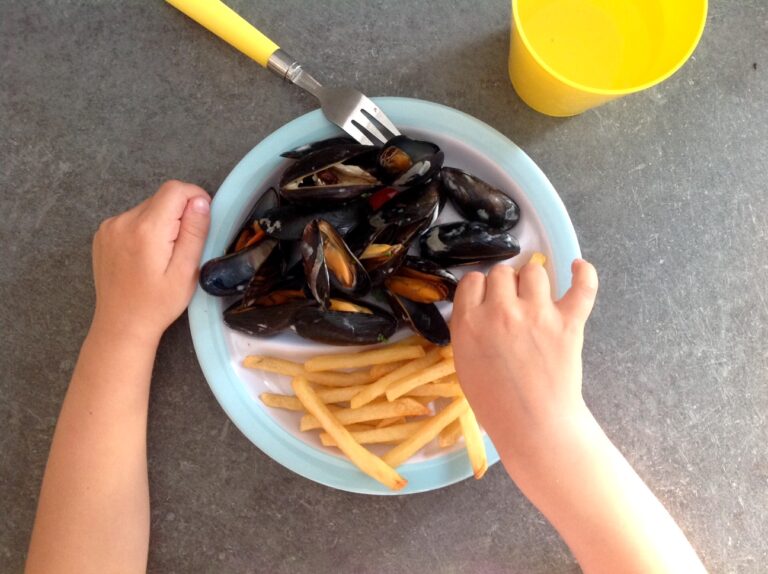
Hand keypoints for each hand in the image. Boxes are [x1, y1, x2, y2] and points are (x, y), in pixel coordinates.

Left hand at [91, 180, 210, 342]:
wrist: (121, 324)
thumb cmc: (158, 303)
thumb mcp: (186, 271)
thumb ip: (194, 232)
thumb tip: (201, 201)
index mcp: (146, 229)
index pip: (175, 189)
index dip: (195, 198)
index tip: (201, 221)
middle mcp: (123, 220)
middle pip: (161, 198)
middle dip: (178, 215)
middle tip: (181, 248)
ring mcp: (109, 226)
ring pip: (148, 208)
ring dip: (161, 223)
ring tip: (162, 255)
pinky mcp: (103, 234)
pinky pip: (132, 219)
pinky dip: (145, 230)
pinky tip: (145, 256)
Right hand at [450, 258, 597, 452]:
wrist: (533, 426)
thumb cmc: (494, 403)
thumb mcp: (464, 362)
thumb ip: (468, 328)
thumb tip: (481, 306)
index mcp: (470, 323)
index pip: (472, 280)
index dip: (480, 289)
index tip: (486, 300)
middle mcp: (501, 311)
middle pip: (502, 272)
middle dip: (505, 285)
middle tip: (510, 305)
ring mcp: (537, 314)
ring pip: (534, 271)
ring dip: (533, 281)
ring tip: (536, 297)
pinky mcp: (568, 322)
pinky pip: (582, 286)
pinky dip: (584, 274)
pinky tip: (578, 267)